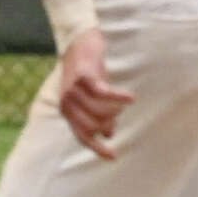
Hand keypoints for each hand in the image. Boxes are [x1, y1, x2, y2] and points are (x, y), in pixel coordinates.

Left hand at [58, 28, 133, 159]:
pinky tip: (131, 97)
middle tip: (120, 111)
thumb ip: (98, 114)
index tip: (114, 156)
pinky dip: (119, 97)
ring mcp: (72, 90)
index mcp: (67, 110)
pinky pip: (103, 94)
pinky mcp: (83, 76)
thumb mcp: (92, 96)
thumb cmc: (89, 69)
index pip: (82, 136)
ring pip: (100, 111)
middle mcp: (66, 102)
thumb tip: (108, 134)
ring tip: (125, 100)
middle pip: (94, 126)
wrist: (80, 39)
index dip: (97, 148)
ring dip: (116, 109)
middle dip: (111, 122)